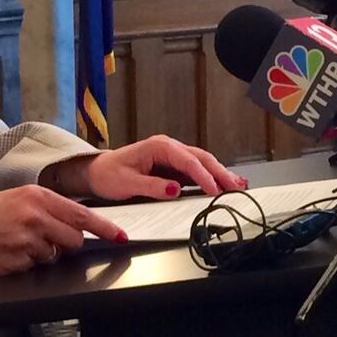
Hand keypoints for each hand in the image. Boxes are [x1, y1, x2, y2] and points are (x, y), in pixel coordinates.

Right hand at [0, 185, 124, 276]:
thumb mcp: (20, 198)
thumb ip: (49, 208)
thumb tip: (77, 224)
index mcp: (37, 197)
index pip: (81, 214)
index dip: (104, 228)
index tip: (120, 236)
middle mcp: (34, 216)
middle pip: (74, 239)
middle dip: (66, 243)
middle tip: (45, 236)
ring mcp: (27, 240)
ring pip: (55, 255)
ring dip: (43, 252)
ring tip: (19, 241)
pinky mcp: (19, 259)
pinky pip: (36, 266)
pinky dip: (27, 261)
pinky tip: (11, 251)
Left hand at [44, 135, 247, 200]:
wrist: (97, 172)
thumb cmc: (109, 175)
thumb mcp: (127, 183)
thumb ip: (152, 186)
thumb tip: (176, 189)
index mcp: (158, 147)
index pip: (187, 160)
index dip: (203, 175)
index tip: (215, 190)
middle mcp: (168, 148)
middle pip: (200, 158)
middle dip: (220, 172)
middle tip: (237, 187)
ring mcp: (172, 157)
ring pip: (201, 163)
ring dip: (219, 174)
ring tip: (238, 186)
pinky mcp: (173, 167)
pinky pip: (195, 171)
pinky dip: (211, 178)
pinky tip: (224, 185)